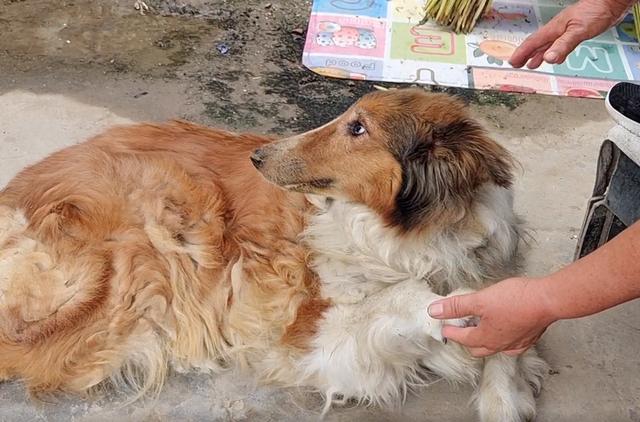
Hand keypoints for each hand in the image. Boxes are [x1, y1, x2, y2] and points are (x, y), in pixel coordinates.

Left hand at [427, 277, 556, 356]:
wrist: (547, 300)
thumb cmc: (516, 300)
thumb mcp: (479, 300)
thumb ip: (456, 306)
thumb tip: (434, 310)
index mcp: (486, 338)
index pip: (462, 338)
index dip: (451, 331)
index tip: (444, 328)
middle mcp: (500, 345)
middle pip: (478, 347)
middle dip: (466, 339)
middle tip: (459, 329)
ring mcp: (517, 343)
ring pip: (495, 347)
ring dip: (484, 340)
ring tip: (480, 328)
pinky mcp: (529, 337)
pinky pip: (512, 344)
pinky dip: (503, 339)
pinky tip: (504, 331)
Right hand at [509, 0, 632, 68]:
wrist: (610, 2)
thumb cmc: (596, 12)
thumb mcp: (579, 31)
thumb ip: (563, 45)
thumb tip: (548, 58)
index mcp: (554, 29)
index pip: (533, 43)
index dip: (522, 53)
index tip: (513, 62)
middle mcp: (557, 30)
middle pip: (536, 44)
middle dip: (525, 54)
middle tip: (516, 64)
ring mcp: (564, 31)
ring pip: (546, 45)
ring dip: (537, 55)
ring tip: (531, 64)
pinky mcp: (573, 33)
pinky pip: (557, 45)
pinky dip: (552, 53)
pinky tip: (554, 57)